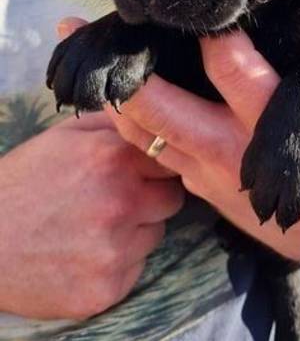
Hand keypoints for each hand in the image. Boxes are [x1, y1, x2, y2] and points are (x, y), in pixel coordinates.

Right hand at [0, 112, 184, 319]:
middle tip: (118, 200)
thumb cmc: (23, 182)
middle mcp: (121, 204)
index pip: (172, 158)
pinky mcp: (107, 290)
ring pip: (155, 236)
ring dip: (136, 231)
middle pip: (172, 199)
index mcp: (113, 159)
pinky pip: (136, 270)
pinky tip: (86, 254)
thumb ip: (113, 122)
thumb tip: (150, 114)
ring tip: (94, 227)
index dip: (159, 164)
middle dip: (152, 197)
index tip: (146, 170)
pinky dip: (119, 263)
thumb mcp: (64, 136)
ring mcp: (115, 250)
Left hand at [58, 0, 299, 267]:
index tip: (203, 3)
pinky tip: (101, 79)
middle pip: (164, 110)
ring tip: (77, 37)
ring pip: (141, 132)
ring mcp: (208, 171)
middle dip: (135, 69)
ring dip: (111, 90)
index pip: (234, 74)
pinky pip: (146, 148)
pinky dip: (120, 115)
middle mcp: (234, 151)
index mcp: (281, 129)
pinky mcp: (195, 181)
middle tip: (116, 24)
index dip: (215, 36)